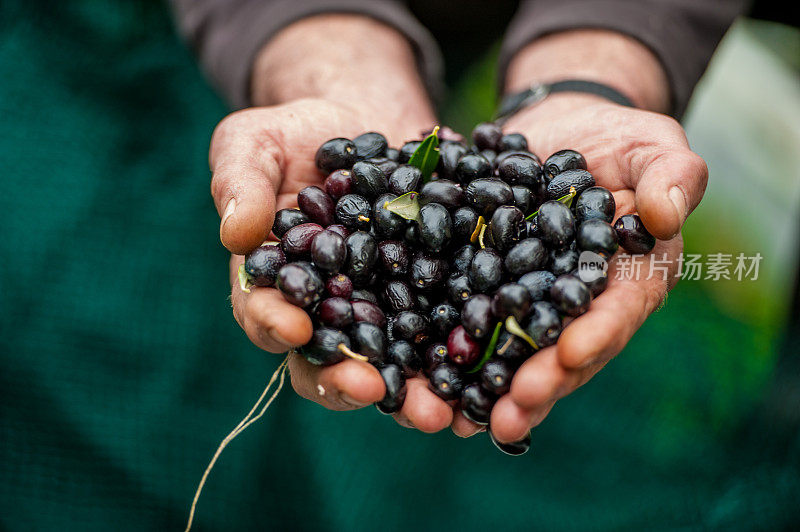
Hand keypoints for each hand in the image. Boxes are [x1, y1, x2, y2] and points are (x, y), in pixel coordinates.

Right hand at [211, 98, 430, 410]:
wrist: (363, 123)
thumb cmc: (296, 135)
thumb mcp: (255, 144)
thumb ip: (239, 183)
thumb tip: (236, 233)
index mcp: (273, 286)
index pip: (264, 316)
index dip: (275, 324)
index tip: (295, 327)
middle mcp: (323, 313)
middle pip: (326, 362)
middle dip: (347, 381)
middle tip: (371, 391)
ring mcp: (375, 314)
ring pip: (388, 368)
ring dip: (408, 395)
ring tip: (436, 411)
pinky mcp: (424, 303)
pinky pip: (438, 340)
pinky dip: (457, 362)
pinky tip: (483, 377)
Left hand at [487, 94, 707, 442]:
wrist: (557, 129)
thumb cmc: (615, 139)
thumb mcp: (651, 145)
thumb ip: (671, 173)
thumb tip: (666, 216)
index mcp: (631, 277)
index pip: (618, 311)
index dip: (597, 335)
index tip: (569, 354)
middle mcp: (584, 302)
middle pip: (565, 349)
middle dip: (540, 384)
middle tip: (510, 415)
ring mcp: (536, 301)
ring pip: (519, 351)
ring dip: (495, 388)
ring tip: (467, 421)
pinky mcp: (493, 290)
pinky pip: (476, 323)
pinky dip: (457, 353)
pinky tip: (432, 382)